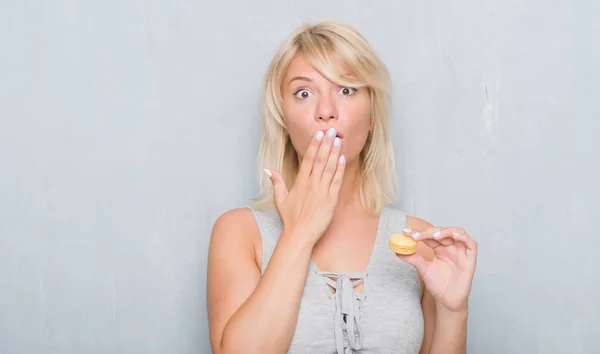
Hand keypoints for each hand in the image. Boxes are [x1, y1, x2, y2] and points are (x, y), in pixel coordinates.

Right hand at [264, 128, 345, 246]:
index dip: (314, 145)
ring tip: (339, 139)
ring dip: (335, 152)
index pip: (308, 159)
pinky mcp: (331, 200)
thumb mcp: (280, 199)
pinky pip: (337, 181)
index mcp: (300, 182)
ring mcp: (322, 192)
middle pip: (321, 159)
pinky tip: (343, 158)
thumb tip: (268, 169)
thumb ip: (276, 182)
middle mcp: (312, 184)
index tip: (319, 134)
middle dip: (327, 144)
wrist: (300, 235)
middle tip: (332, 130)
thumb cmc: (290, 219)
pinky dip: (340, 169)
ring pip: (330, 168)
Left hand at [397, 227, 477, 311]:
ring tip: (434, 235)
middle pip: (442, 232)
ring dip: (446, 231)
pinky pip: (471, 244)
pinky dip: (463, 237)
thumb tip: (398, 250)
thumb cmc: (438, 284)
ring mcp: (461, 252)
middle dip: (429, 232)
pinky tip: (454, 236)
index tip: (406, 233)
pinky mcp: (470, 259)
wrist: (448, 300)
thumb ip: (413, 258)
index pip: (429, 236)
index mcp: (439, 248)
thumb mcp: (423, 269)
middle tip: (417, 235)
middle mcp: (451, 247)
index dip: (418, 233)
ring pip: (458, 233)